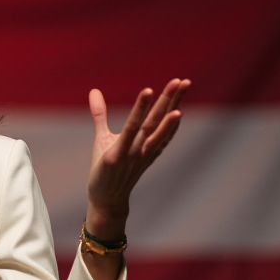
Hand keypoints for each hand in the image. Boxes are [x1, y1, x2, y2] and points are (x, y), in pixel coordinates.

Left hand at [85, 78, 190, 237]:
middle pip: (161, 120)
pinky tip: (142, 110)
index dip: (174, 101)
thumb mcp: (104, 138)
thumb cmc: (106, 169)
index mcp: (146, 143)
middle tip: (185, 80)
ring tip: (175, 91)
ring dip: (163, 109)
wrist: (104, 199)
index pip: (162, 118)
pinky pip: (128, 134)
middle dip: (173, 99)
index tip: (183, 82)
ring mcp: (132, 153)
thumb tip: (94, 91)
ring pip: (150, 127)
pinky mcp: (116, 156)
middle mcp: (144, 147)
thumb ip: (100, 114)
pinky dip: (136, 119)